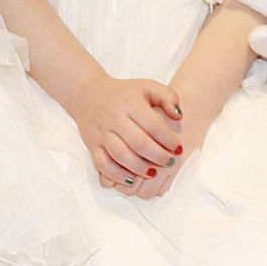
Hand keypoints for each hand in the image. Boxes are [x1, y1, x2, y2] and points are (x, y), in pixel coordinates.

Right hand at [65, 73, 182, 195]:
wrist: (87, 94)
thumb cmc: (123, 93)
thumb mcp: (147, 86)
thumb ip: (167, 96)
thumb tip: (178, 116)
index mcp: (130, 103)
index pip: (154, 126)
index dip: (169, 140)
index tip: (178, 149)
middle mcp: (114, 118)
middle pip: (139, 143)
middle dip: (158, 156)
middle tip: (169, 162)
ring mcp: (101, 132)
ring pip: (121, 155)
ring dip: (140, 168)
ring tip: (153, 172)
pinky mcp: (92, 144)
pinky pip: (103, 164)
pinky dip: (117, 175)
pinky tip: (131, 179)